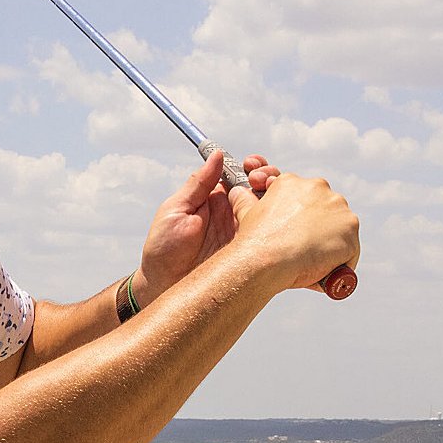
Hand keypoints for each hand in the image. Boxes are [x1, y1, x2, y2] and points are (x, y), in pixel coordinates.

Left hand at [134, 150, 278, 305]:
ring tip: (269, 195)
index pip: (240, 175)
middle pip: (261, 188)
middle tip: (260, 180)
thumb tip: (217, 154)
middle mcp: (233, 213)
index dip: (251, 166)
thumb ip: (197, 184)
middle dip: (268, 177)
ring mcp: (244, 233)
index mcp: (216, 199)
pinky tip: (277, 220)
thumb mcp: (175, 211)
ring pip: (271, 210)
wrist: (163, 288)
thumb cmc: (163, 250)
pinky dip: (279, 226)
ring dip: (276, 197)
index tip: (250, 164)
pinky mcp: (251, 254)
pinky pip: (271, 237)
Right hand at [231, 171, 360, 292]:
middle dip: (317, 233)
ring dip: (329, 248)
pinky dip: (340, 265)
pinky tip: (323, 274)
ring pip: (339, 232)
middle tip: (302, 254)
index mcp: (292, 182)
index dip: (299, 222)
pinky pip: (350, 252)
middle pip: (325, 213)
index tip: (292, 238)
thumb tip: (236, 192)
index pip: (304, 201)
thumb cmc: (254, 242)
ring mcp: (338, 207)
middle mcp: (318, 187)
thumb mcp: (245, 214)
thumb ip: (244, 201)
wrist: (266, 259)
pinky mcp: (350, 229)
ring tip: (311, 266)